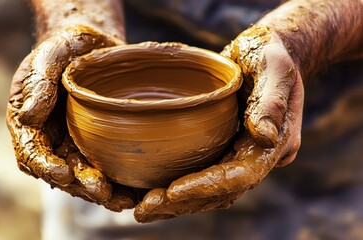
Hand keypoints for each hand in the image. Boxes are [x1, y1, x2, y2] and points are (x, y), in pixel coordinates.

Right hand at [6, 25, 136, 210]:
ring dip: (103, 191)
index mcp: (31, 124)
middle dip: (81, 185)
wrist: (91, 48)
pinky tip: (136, 189)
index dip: (45, 166)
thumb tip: (28, 116)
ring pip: (85, 176)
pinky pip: (106, 167)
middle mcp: (52, 141)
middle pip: (62, 172)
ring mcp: (75, 145)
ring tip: (124, 200)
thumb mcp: (49, 55)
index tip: (64, 173)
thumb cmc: (65, 49)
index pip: (32, 153)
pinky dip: (120, 181)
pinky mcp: (98, 145)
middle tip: (103, 192)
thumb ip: (38, 83)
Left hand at [134, 25, 303, 221]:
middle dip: (183, 203)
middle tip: (144, 209)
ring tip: (141, 208)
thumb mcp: (275, 69)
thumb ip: (272, 101)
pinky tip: (152, 190)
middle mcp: (257, 157)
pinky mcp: (224, 149)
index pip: (241, 176)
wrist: (267, 52)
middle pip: (220, 192)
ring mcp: (240, 155)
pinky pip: (202, 173)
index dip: (207, 186)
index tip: (173, 191)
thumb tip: (264, 135)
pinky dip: (179, 186)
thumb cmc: (271, 55)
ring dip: (176, 202)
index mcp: (274, 145)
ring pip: (209, 190)